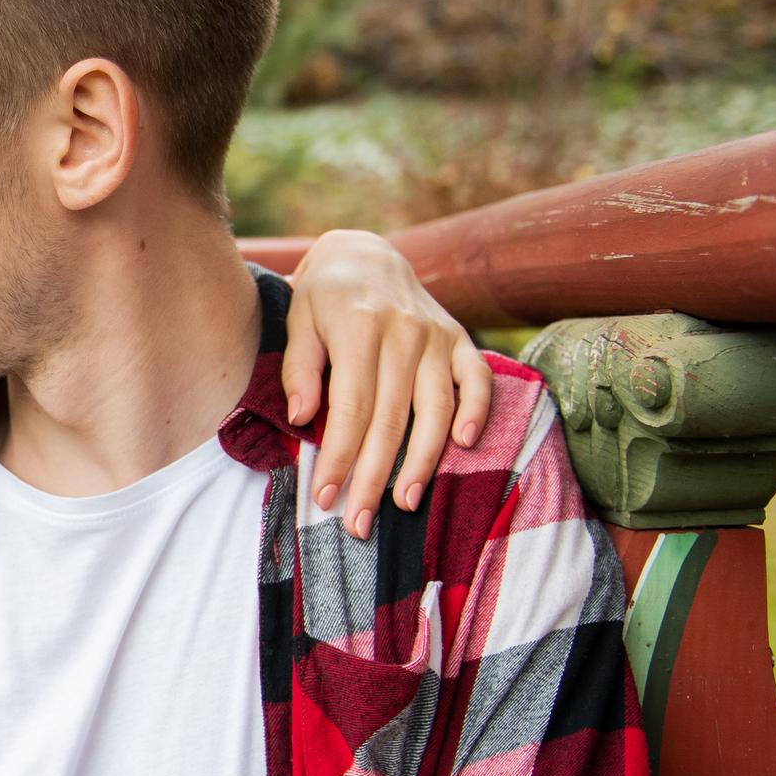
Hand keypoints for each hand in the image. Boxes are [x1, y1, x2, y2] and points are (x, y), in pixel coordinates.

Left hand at [282, 229, 491, 539]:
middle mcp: (402, 332)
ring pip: (435, 408)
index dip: (340, 457)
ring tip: (405, 501)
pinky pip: (476, 378)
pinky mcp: (459, 339)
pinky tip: (466, 445)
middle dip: (374, 475)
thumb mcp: (298, 322)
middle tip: (360, 521)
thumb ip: (300, 369)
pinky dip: (477, 410)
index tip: (325, 497)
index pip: (350, 408)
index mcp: (357, 328)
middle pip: (390, 418)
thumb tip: (303, 418)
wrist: (365, 254)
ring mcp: (435, 335)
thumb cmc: (323, 299)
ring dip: (423, 460)